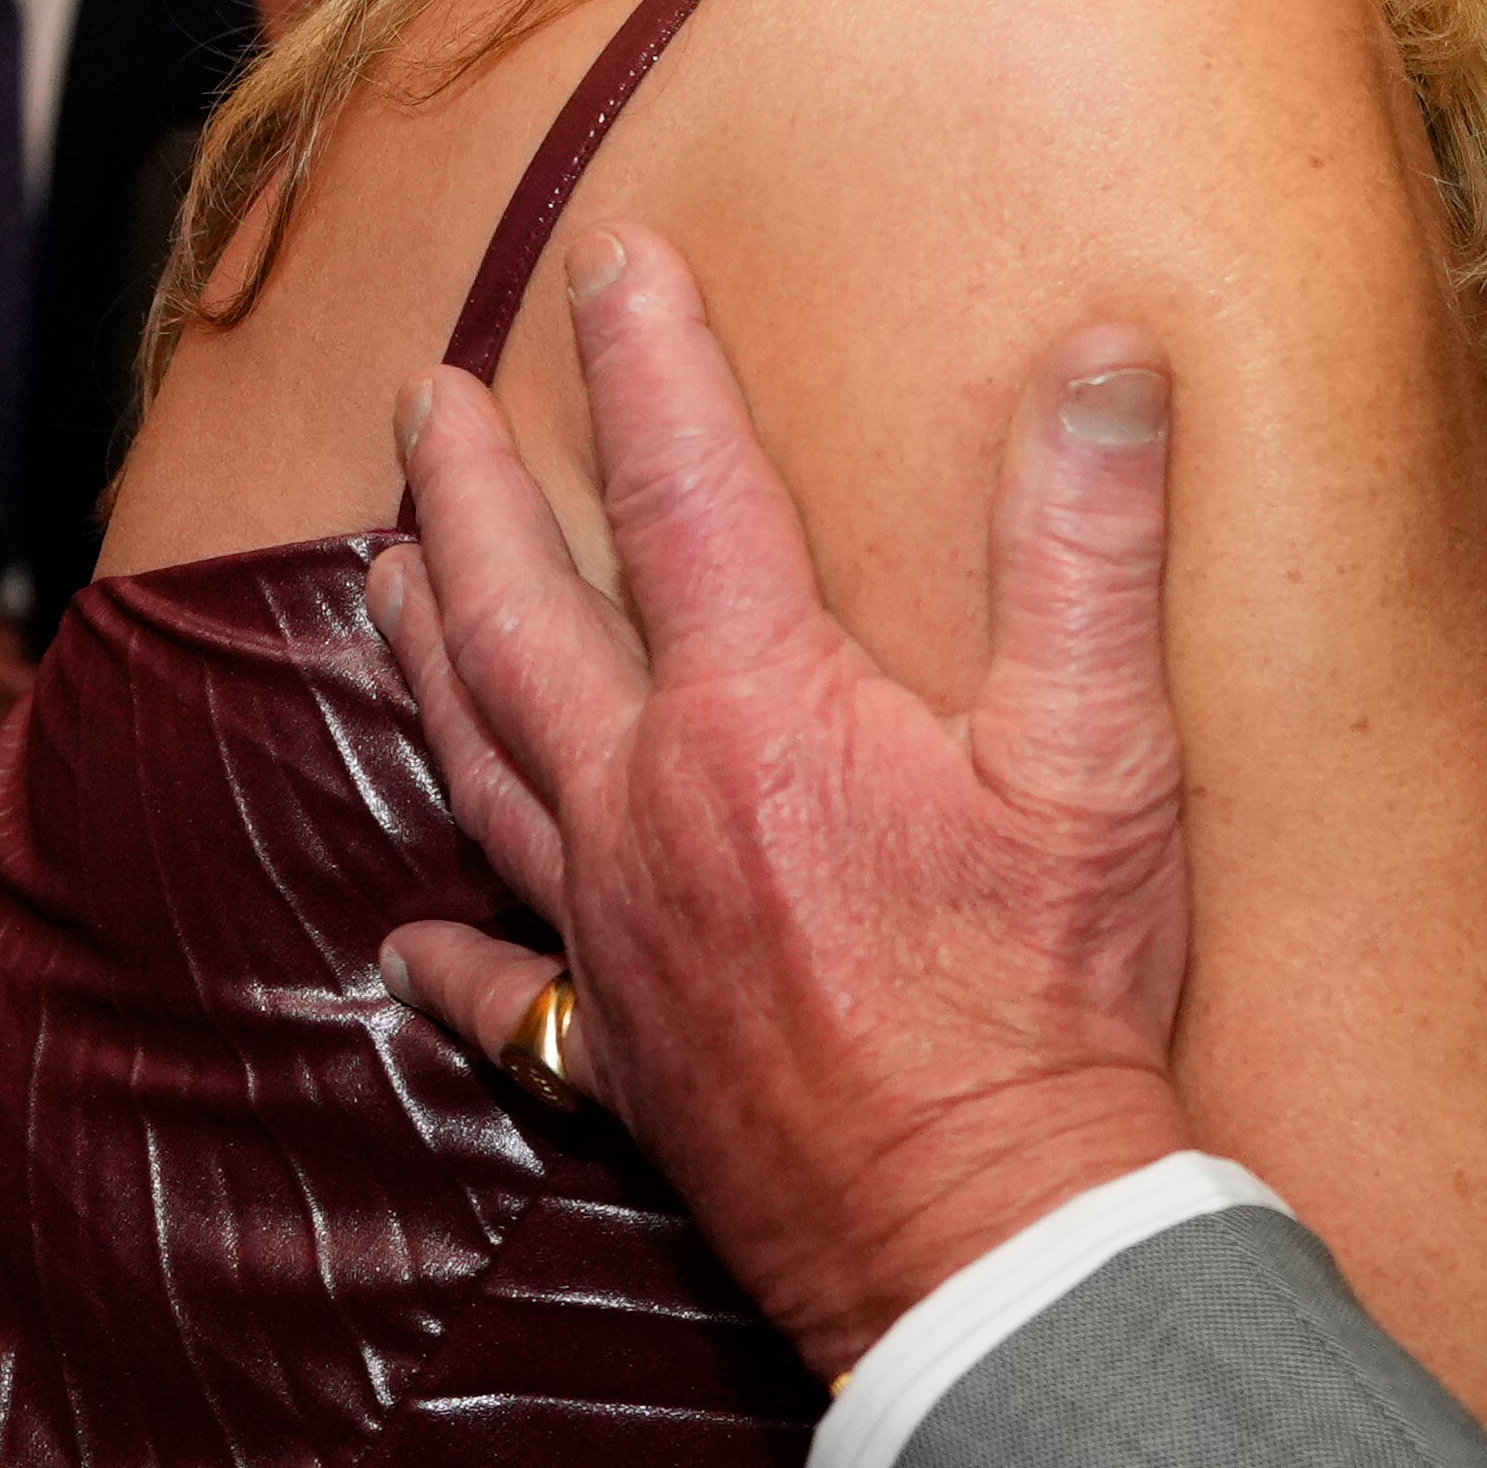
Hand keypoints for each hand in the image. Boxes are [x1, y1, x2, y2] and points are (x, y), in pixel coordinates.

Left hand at [366, 225, 1202, 1378]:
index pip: (688, 489)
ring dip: (424, 655)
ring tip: (384, 572)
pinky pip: (492, 991)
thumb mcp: (1102, 749)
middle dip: (470, 494)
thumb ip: (1091, 540)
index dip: (652, 361)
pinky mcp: (616, 1050)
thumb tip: (1102, 355)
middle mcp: (647, 808)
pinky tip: (400, 930)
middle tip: (427, 402)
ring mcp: (612, 934)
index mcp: (757, 715)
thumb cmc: (1047, 991)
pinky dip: (440, 947)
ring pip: (477, 766)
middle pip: (521, 620)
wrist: (985, 1227)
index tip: (613, 260)